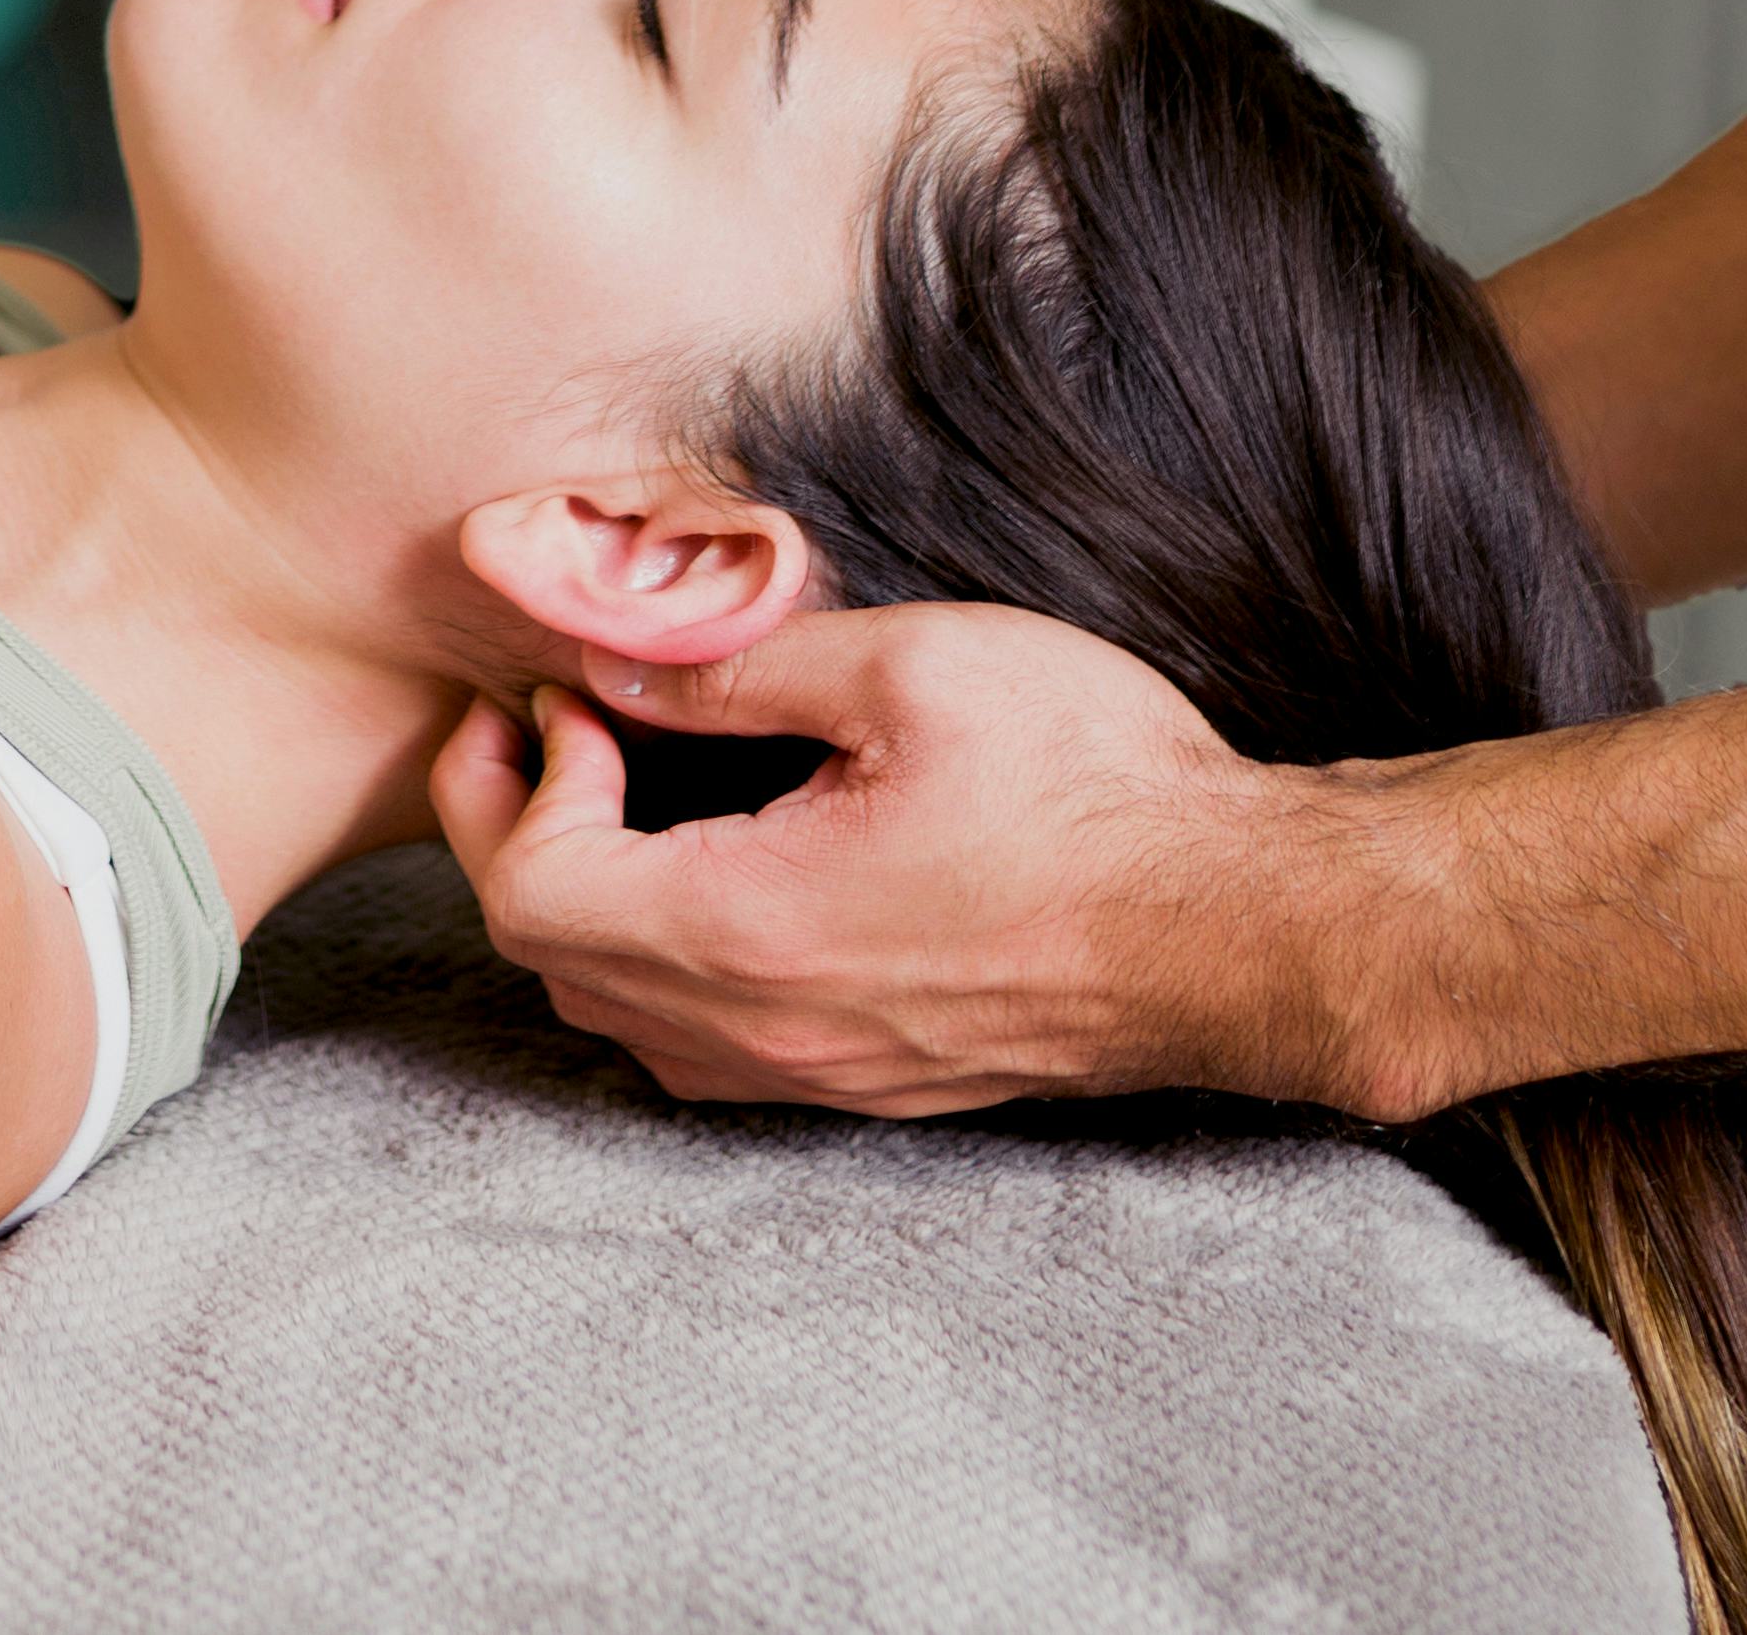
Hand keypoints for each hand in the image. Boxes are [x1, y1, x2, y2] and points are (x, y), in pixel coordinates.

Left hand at [424, 602, 1381, 1118]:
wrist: (1231, 926)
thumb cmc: (1090, 788)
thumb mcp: (910, 669)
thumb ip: (740, 670)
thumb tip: (618, 664)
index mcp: (748, 930)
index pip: (532, 892)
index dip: (516, 784)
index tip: (571, 693)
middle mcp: (762, 1029)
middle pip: (552, 965)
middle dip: (519, 834)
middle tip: (549, 726)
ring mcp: (814, 1072)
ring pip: (619, 1018)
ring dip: (581, 903)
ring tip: (616, 787)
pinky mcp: (865, 1081)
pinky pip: (700, 1046)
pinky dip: (655, 958)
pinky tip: (707, 867)